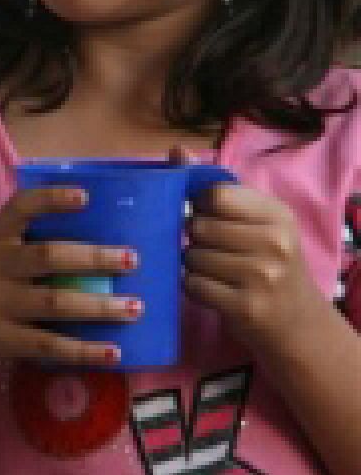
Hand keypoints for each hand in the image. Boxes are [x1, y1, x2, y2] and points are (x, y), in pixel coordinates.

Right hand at [0, 185, 140, 375]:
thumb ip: (19, 252)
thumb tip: (86, 252)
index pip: (19, 208)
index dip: (52, 199)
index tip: (86, 196)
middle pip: (49, 257)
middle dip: (95, 258)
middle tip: (132, 260)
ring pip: (56, 302)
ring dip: (100, 305)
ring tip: (135, 308)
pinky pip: (49, 344)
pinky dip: (84, 350)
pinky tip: (113, 353)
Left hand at [183, 176, 327, 355]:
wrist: (296, 323)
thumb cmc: (267, 264)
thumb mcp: (256, 222)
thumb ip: (217, 188)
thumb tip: (177, 151)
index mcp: (277, 215)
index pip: (215, 195)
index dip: (199, 205)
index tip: (204, 216)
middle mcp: (275, 242)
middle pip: (198, 226)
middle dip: (193, 239)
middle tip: (211, 249)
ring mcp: (262, 276)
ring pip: (191, 256)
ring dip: (192, 264)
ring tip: (214, 271)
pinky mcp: (245, 306)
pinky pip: (192, 285)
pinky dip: (193, 287)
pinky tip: (212, 289)